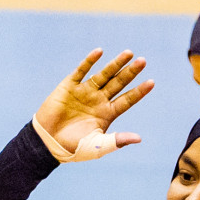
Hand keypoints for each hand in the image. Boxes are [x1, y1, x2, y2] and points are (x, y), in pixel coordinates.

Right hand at [34, 48, 154, 159]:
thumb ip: (117, 141)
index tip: (151, 82)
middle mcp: (99, 100)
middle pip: (118, 83)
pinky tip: (99, 52)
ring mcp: (85, 91)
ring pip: (104, 74)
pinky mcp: (70, 86)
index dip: (139, 91)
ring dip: (116, 64)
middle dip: (130, 72)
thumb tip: (139, 139)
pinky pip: (81, 71)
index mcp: (107, 113)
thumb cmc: (74, 148)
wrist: (48, 143)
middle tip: (143, 61)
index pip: (127, 100)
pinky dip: (90, 61)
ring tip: (129, 53)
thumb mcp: (98, 146)